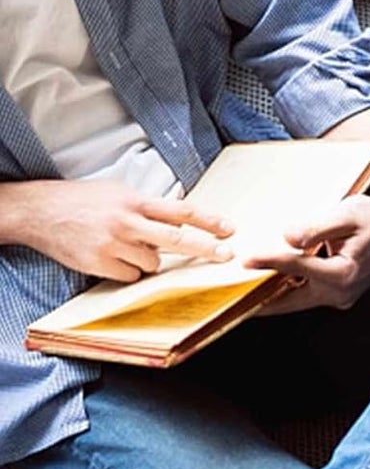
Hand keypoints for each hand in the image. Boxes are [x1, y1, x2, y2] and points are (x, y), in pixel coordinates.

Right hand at [4, 180, 234, 282]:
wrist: (41, 211)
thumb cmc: (84, 200)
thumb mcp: (120, 193)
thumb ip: (149, 206)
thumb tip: (179, 221)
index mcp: (135, 201)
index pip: (181, 211)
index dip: (208, 221)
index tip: (229, 229)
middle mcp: (127, 222)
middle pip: (176, 238)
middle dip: (205, 248)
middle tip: (226, 255)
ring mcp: (113, 244)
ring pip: (153, 263)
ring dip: (149, 259)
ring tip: (128, 246)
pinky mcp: (99, 263)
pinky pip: (131, 276)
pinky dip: (129, 271)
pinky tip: (114, 257)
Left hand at [245, 184, 369, 314]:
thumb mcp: (348, 214)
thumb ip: (317, 227)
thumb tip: (289, 237)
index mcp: (343, 272)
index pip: (296, 267)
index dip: (269, 261)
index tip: (245, 260)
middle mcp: (341, 292)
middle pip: (290, 300)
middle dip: (259, 299)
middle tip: (230, 297)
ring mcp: (340, 296)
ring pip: (296, 301)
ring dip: (271, 296)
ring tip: (241, 291)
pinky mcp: (338, 294)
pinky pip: (305, 295)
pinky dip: (286, 290)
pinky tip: (269, 283)